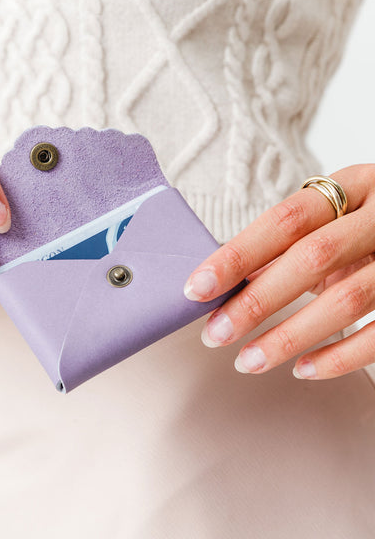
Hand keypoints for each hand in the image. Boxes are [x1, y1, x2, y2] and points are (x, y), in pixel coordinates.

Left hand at [183, 164, 374, 379]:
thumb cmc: (365, 227)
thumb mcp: (333, 222)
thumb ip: (287, 246)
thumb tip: (226, 282)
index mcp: (354, 187)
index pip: (285, 221)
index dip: (238, 255)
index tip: (198, 287)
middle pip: (312, 258)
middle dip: (256, 302)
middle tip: (216, 333)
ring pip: (346, 300)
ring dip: (288, 337)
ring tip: (248, 360)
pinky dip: (339, 357)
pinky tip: (302, 368)